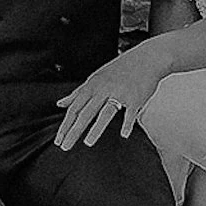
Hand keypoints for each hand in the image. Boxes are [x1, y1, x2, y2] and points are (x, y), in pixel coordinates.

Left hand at [54, 43, 171, 151]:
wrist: (147, 58)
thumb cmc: (120, 69)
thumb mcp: (96, 78)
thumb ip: (78, 92)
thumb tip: (60, 104)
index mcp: (93, 85)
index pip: (74, 108)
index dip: (65, 125)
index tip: (58, 140)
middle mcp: (104, 89)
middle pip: (86, 112)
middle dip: (74, 130)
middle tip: (65, 147)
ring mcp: (120, 93)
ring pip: (105, 112)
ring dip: (97, 128)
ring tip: (88, 143)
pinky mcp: (135, 98)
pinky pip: (130, 113)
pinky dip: (127, 124)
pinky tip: (124, 134)